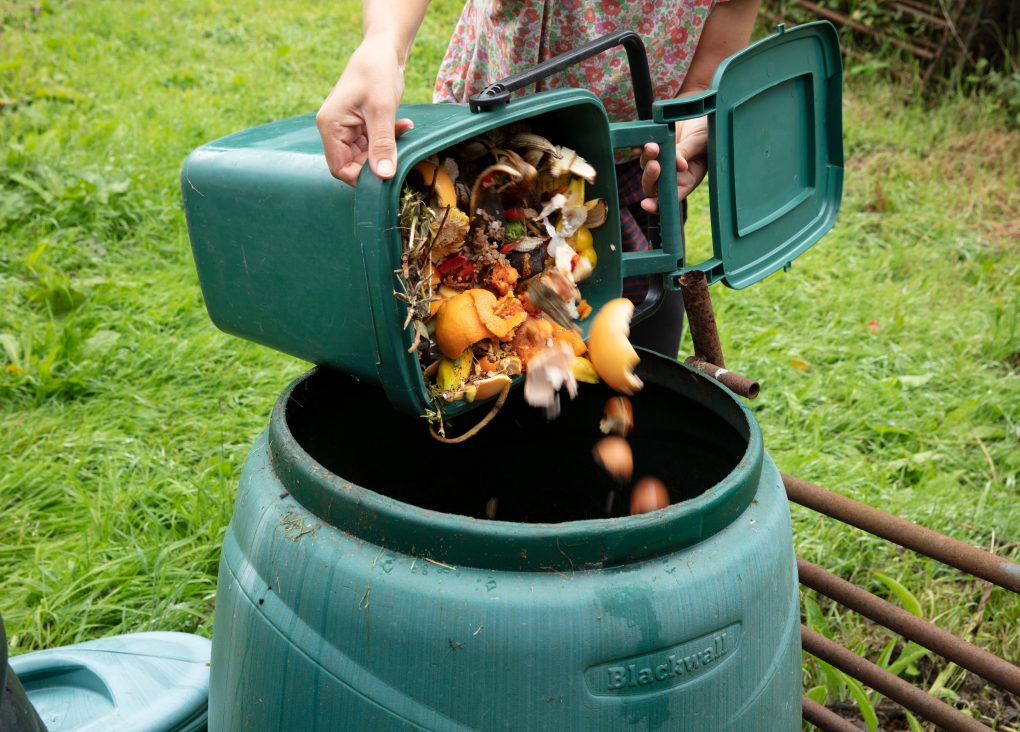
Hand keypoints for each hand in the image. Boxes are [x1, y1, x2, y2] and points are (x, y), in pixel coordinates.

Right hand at [316, 36, 414, 184]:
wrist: (383, 49)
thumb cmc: (377, 72)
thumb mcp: (382, 110)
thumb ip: (382, 144)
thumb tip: (384, 176)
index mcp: (330, 126)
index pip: (339, 168)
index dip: (361, 177)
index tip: (385, 174)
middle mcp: (334, 129)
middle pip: (353, 164)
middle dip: (378, 162)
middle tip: (400, 154)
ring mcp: (347, 128)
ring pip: (366, 155)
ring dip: (387, 149)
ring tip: (402, 129)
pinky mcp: (361, 124)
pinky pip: (374, 142)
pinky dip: (390, 138)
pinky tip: (404, 125)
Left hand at [638, 116, 708, 212]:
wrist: (702, 114)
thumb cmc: (709, 133)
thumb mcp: (702, 144)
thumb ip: (687, 153)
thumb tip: (677, 164)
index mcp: (687, 180)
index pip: (670, 198)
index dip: (657, 204)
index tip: (646, 204)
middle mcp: (672, 174)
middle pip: (653, 185)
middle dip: (651, 177)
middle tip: (655, 165)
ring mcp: (662, 160)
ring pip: (646, 166)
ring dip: (647, 159)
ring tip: (653, 147)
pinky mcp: (655, 145)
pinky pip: (641, 150)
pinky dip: (638, 149)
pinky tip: (636, 146)